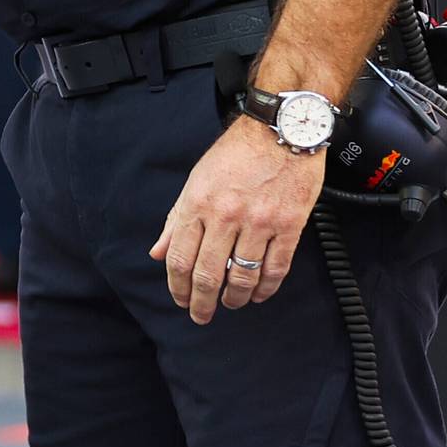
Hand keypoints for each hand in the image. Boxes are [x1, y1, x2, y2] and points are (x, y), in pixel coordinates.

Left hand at [149, 116, 324, 324]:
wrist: (280, 131)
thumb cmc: (235, 155)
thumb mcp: (196, 181)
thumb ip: (176, 219)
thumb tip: (157, 253)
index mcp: (197, 203)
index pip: (179, 257)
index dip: (178, 286)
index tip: (180, 300)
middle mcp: (225, 215)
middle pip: (208, 274)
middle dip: (202, 302)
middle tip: (201, 315)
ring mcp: (259, 222)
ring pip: (242, 277)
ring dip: (234, 298)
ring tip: (230, 304)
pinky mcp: (289, 226)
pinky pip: (275, 269)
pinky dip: (265, 289)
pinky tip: (258, 295)